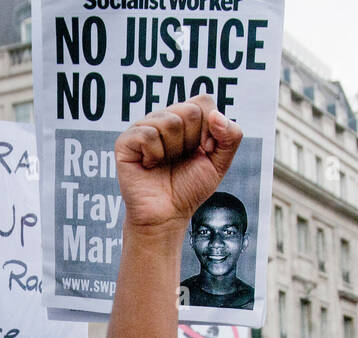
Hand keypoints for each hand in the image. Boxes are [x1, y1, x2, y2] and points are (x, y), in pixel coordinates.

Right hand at [114, 95, 242, 231]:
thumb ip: (231, 136)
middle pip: (189, 111)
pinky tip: (149, 165)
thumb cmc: (189, 189)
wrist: (167, 215)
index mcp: (184, 118)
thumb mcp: (220, 163)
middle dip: (192, 141)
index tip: (204, 151)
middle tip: (180, 159)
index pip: (203, 102)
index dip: (209, 128)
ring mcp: (142, 127)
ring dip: (173, 150)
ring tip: (164, 163)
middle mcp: (163, 118)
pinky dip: (154, 155)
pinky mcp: (126, 141)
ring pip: (169, 122)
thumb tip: (216, 115)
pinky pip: (148, 135)